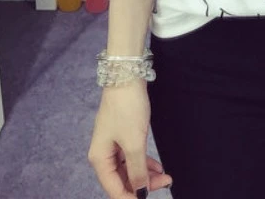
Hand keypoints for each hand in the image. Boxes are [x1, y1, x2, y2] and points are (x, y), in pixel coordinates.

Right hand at [88, 80, 172, 197]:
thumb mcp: (134, 143)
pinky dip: (144, 162)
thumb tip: (140, 193)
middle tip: (165, 183)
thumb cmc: (127, 109)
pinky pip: (132, 156)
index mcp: (99, 159)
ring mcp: (112, 144)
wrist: (127, 77)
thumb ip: (137, 171)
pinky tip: (157, 166)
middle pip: (121, 180)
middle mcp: (102, 154)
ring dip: (145, 174)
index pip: (114, 189)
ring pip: (128, 168)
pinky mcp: (122, 134)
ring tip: (165, 176)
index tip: (150, 198)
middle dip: (142, 184)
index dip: (131, 197)